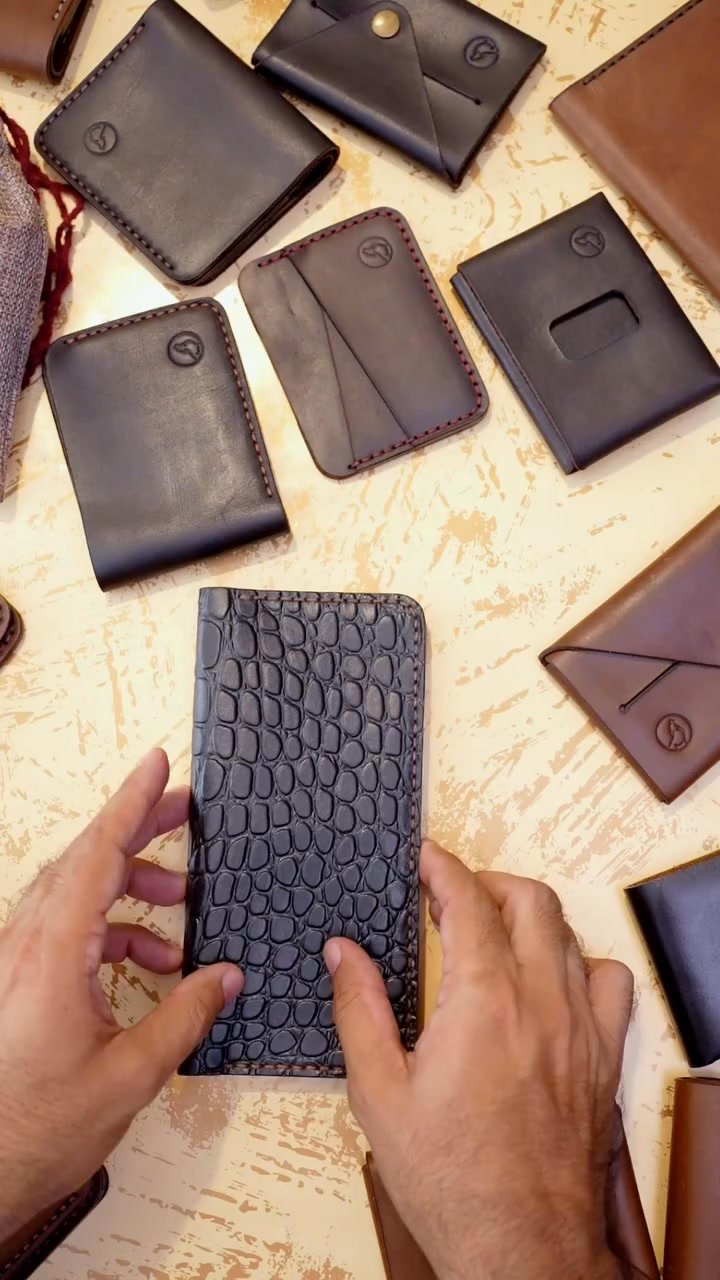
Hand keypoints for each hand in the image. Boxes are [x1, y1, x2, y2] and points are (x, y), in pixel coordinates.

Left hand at [0, 748, 243, 1237]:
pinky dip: (112, 930)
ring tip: (180, 901)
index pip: (98, 855)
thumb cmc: (39, 1127)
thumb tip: (227, 975)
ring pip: (76, 893)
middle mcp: (27, 944)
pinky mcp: (19, 982)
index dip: (132, 804)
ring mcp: (17, 961)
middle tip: (186, 810)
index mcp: (51, 953)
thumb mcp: (130, 1074)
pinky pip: (67, 930)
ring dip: (130, 887)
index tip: (158, 764)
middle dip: (139, 830)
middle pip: (85, 861)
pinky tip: (152, 963)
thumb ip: (184, 1015)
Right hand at [325, 840, 633, 1279]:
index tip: (424, 856)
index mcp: (483, 1001)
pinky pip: (608, 982)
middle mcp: (541, 1002)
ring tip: (493, 929)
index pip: (468, 901)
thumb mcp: (379, 1093)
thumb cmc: (448, 1177)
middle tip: (450, 893)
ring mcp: (580, 1028)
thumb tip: (343, 952)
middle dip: (486, 881)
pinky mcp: (602, 1058)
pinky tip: (551, 981)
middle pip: (528, 899)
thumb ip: (359, 1009)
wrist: (518, 1244)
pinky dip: (579, 963)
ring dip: (529, 915)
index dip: (442, 867)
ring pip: (568, 933)